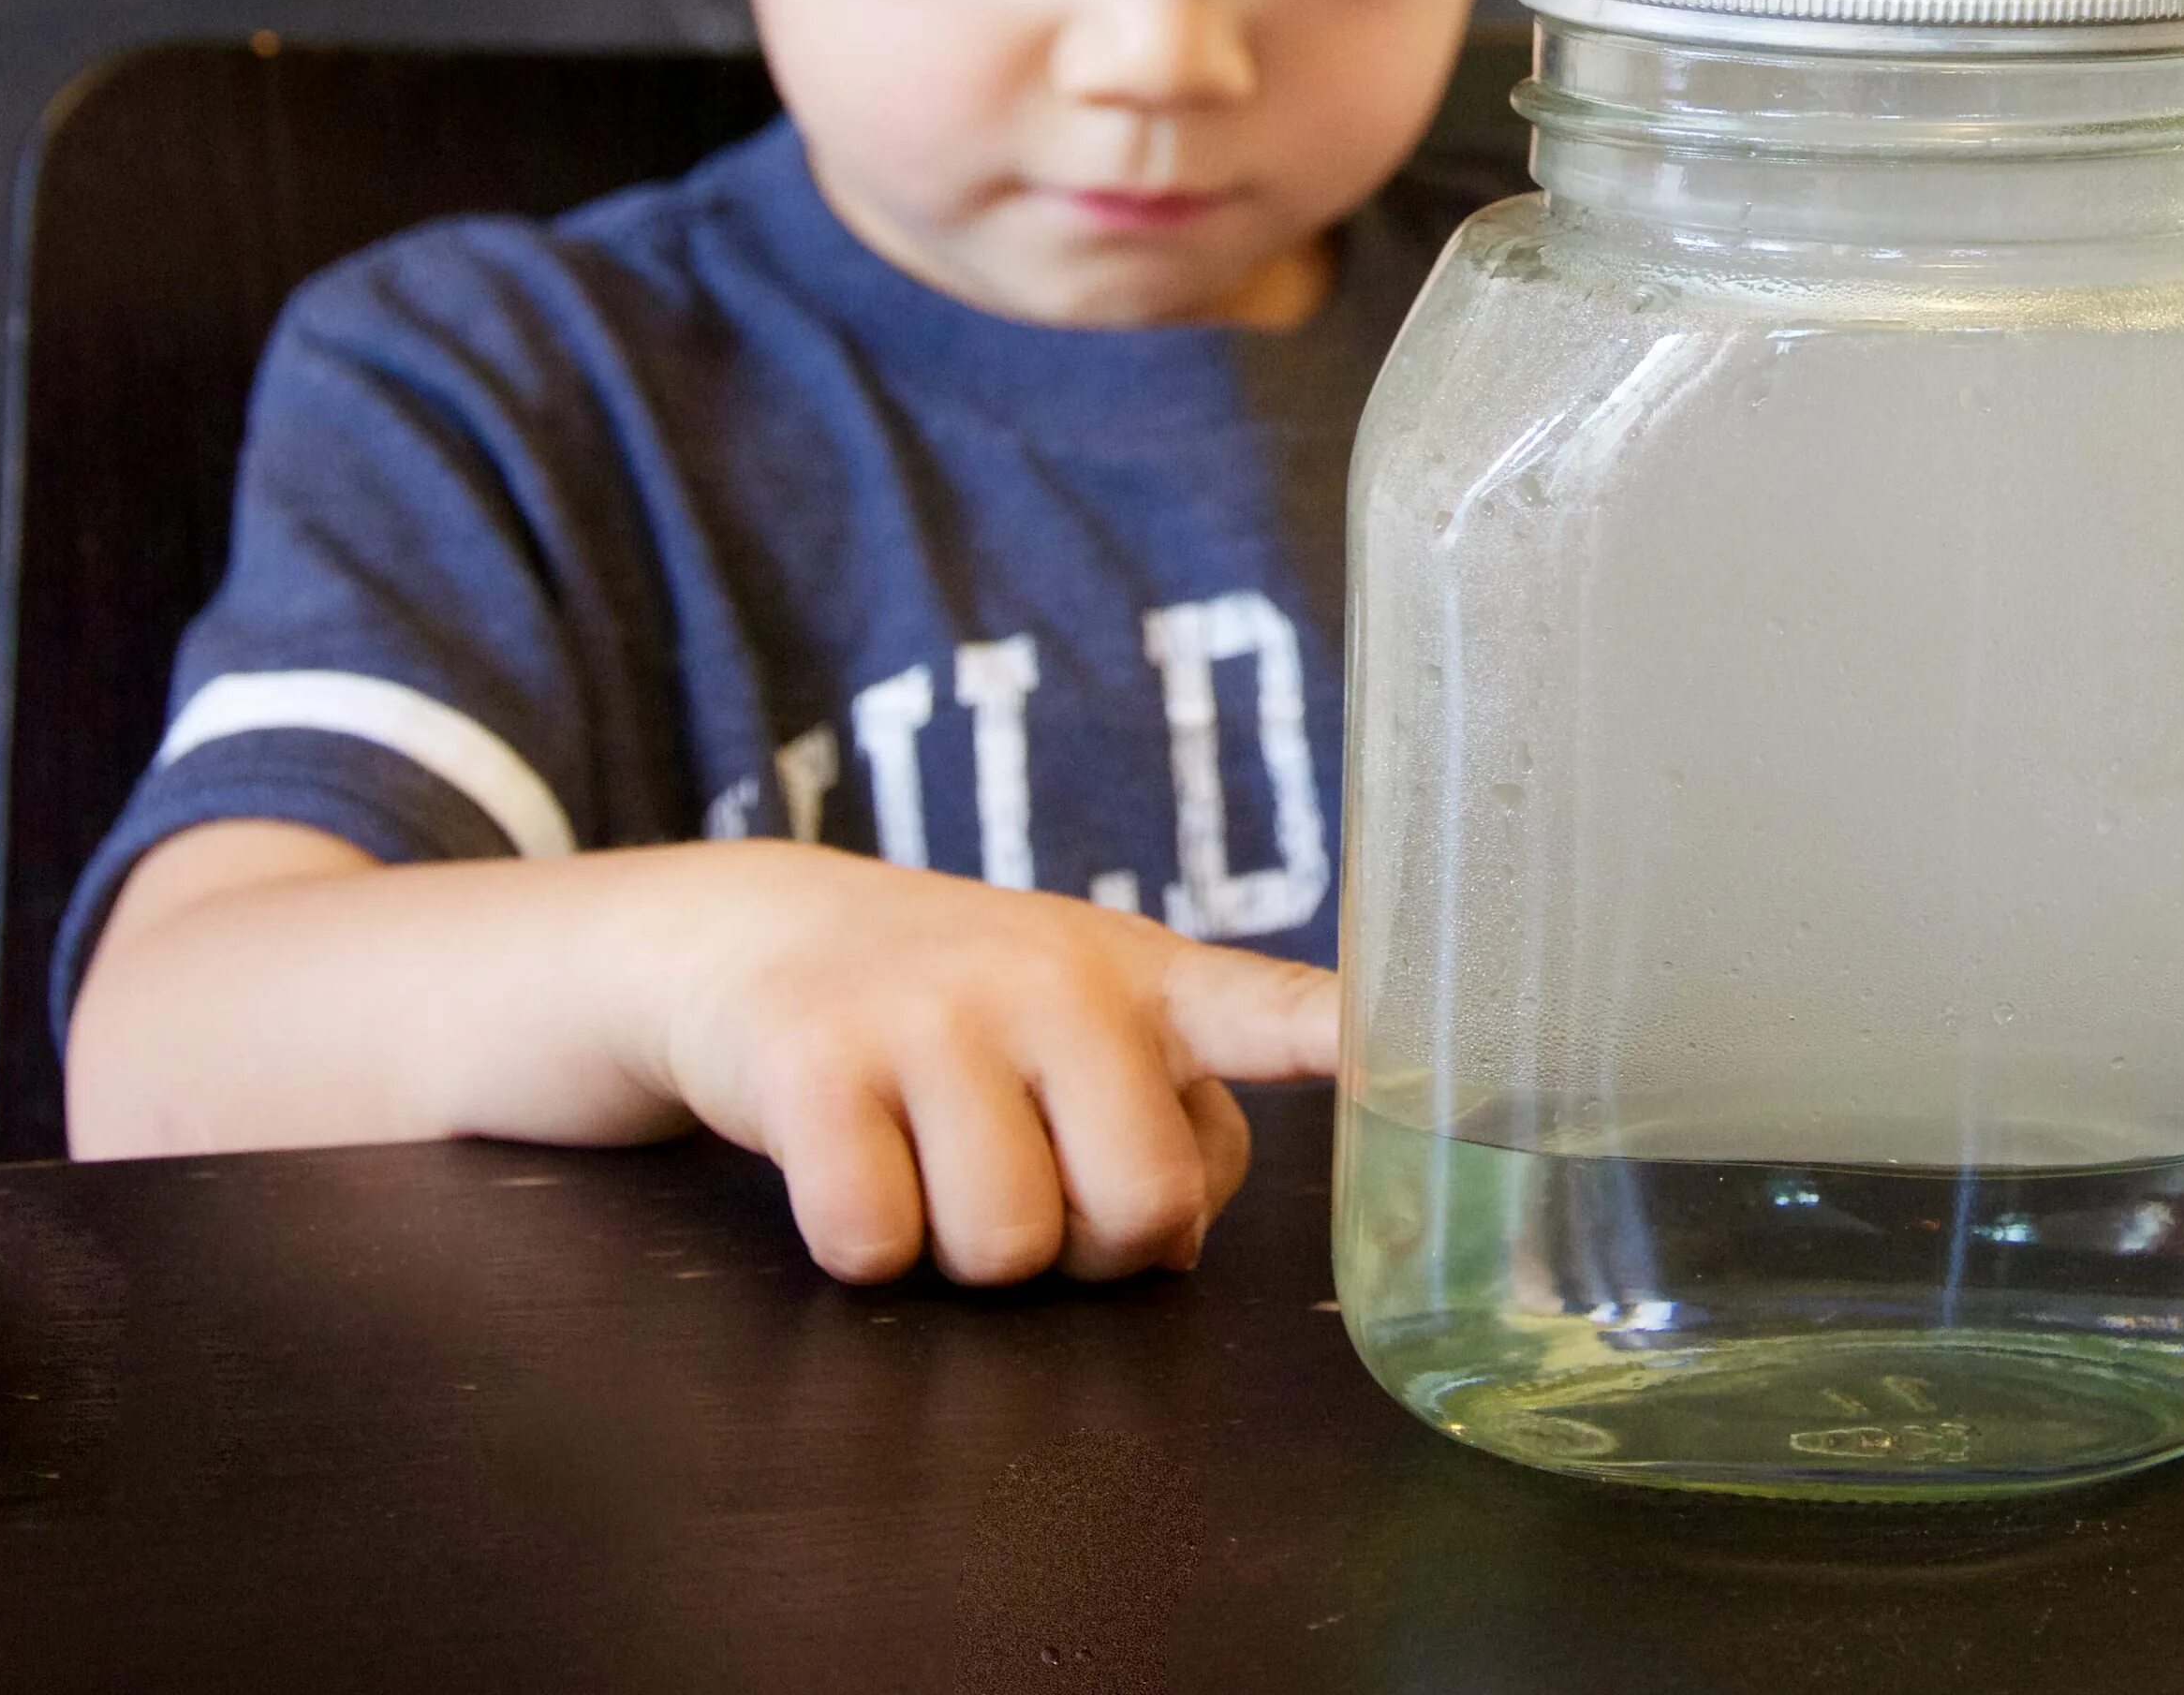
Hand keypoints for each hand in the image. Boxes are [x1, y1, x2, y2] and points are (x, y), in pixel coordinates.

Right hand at [622, 844, 1336, 1283]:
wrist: (761, 933)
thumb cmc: (965, 1017)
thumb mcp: (1089, 1036)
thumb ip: (1169, 1130)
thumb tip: (1167, 1231)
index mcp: (1148, 981)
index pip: (1274, 1009)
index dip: (1351, 1041)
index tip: (1423, 1053)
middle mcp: (1054, 978)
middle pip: (1138, 1210)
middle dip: (1087, 1247)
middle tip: (1031, 1175)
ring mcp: (934, 1009)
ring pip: (1005, 1249)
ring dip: (964, 1250)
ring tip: (933, 1156)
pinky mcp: (815, 1058)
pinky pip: (873, 1245)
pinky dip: (863, 1243)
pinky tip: (852, 1158)